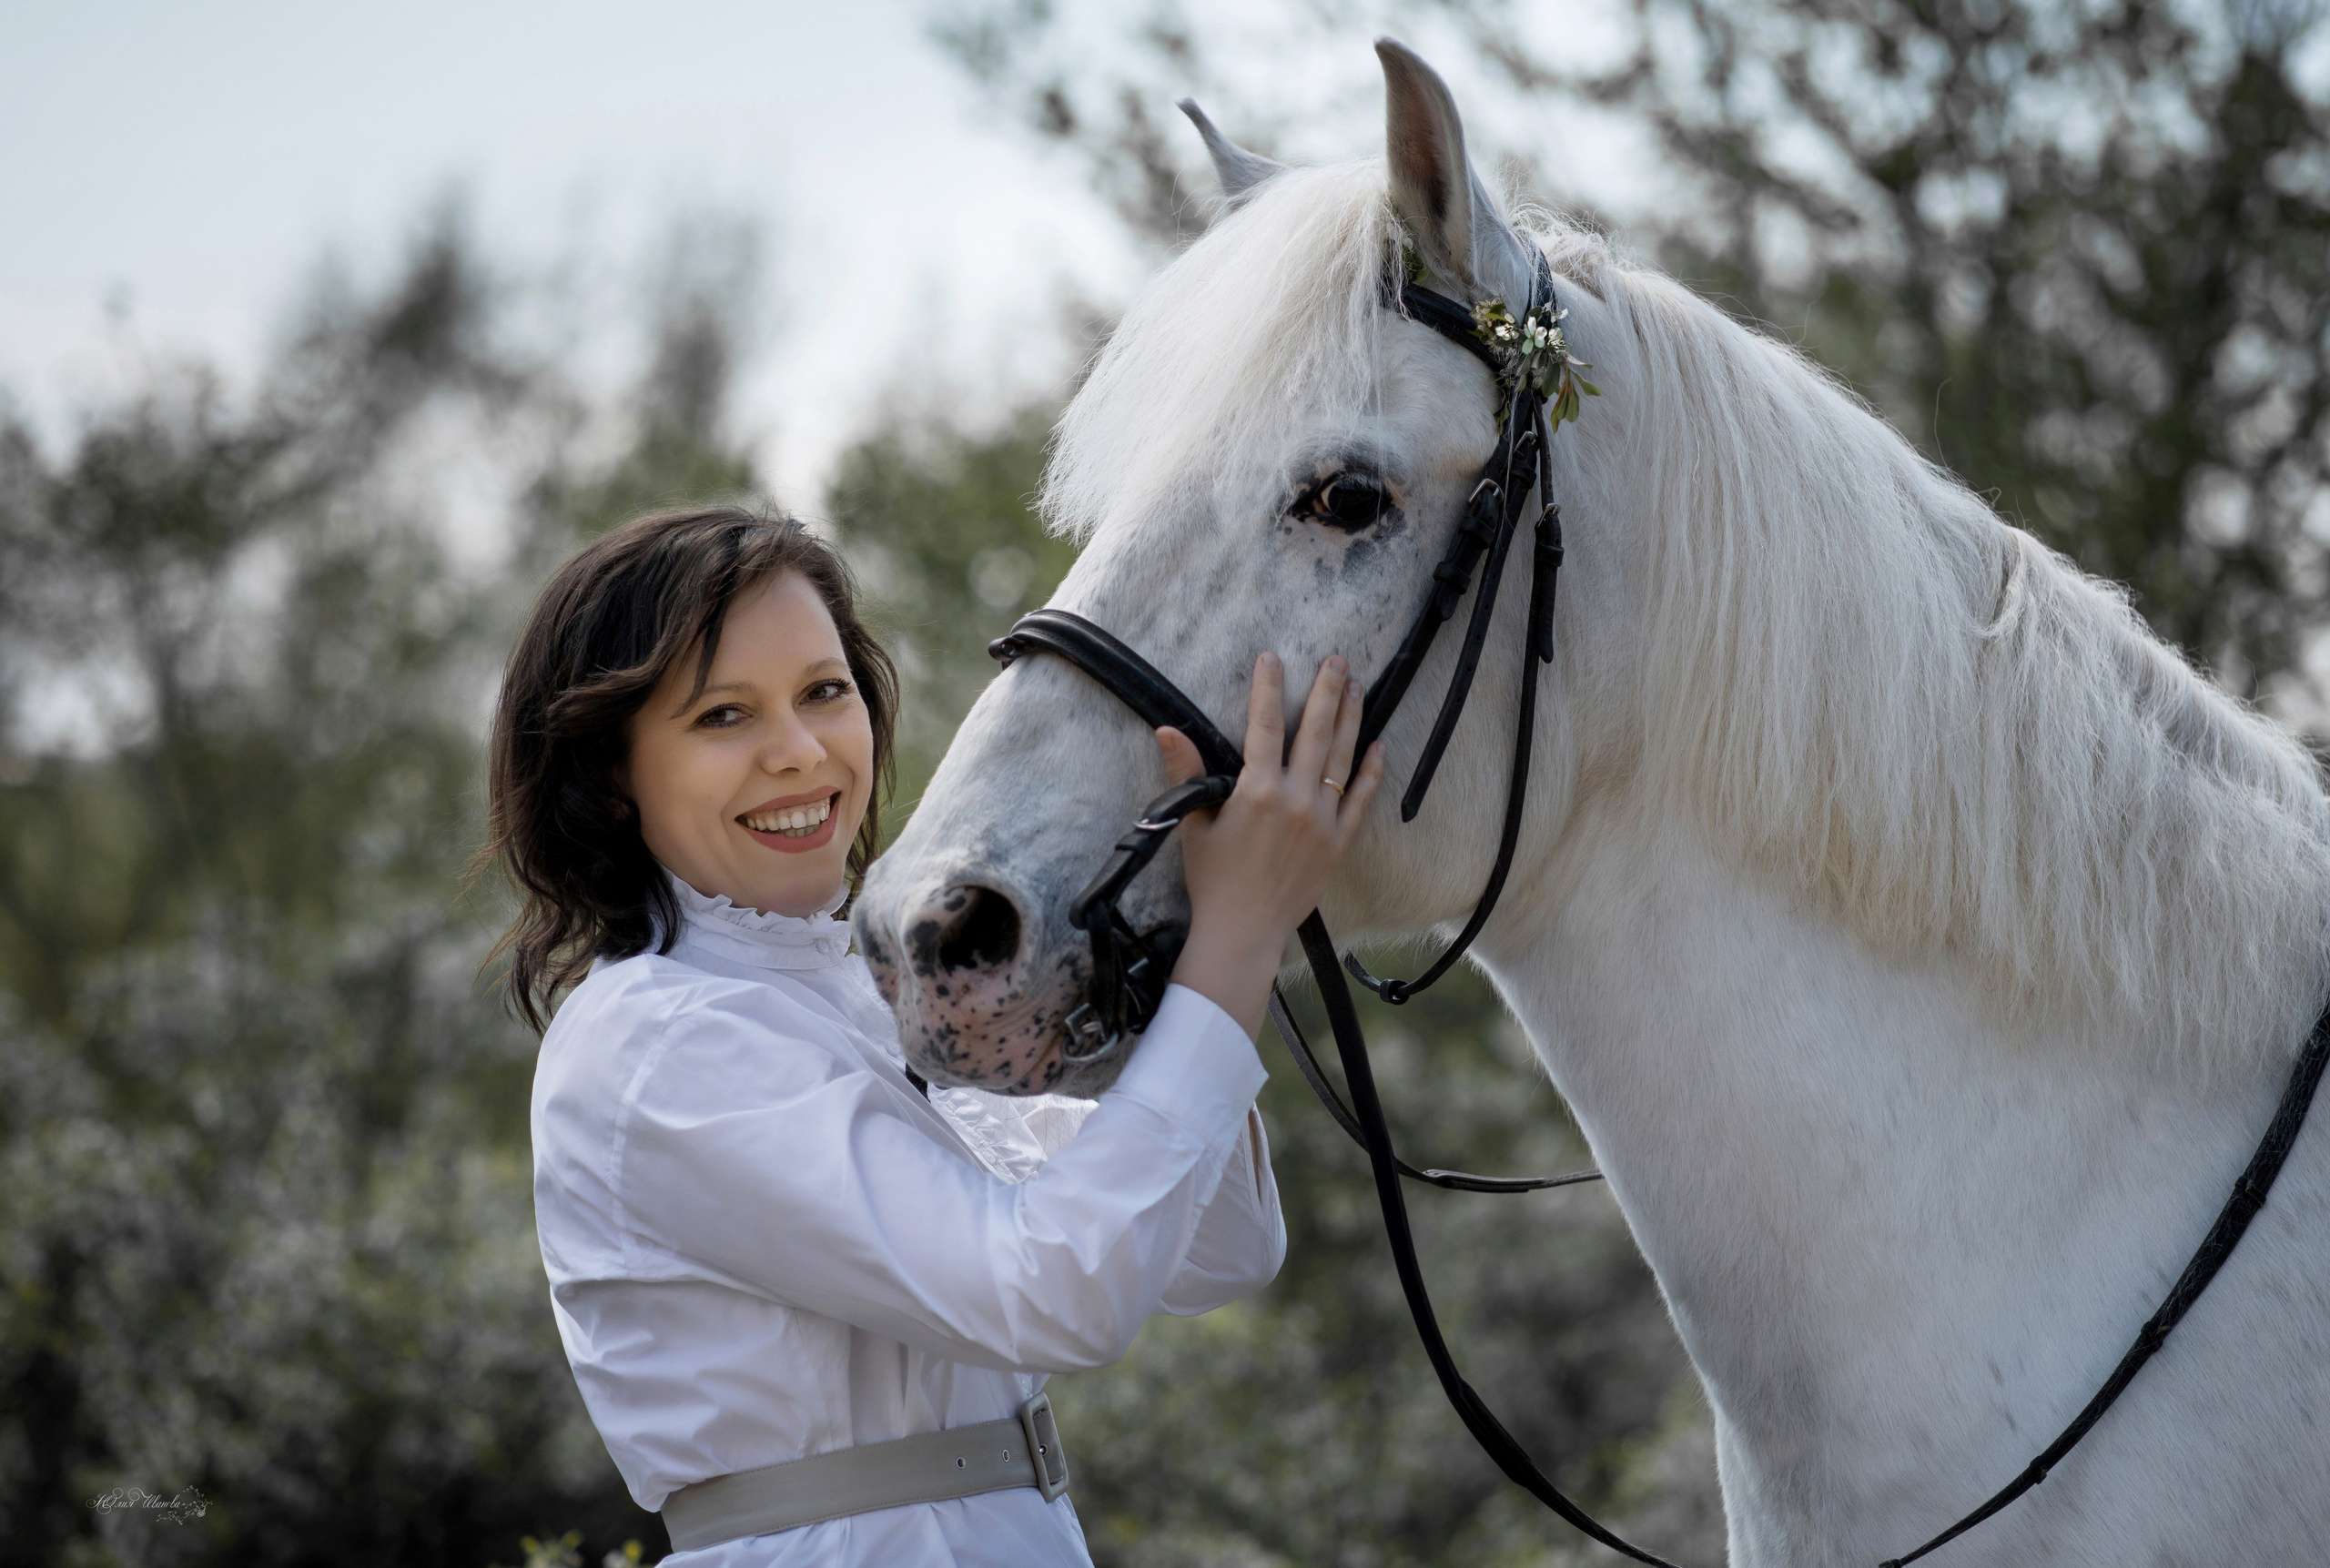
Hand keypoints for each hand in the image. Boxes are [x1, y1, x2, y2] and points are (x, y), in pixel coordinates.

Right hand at [1154, 652, 1386, 1037]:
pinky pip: (1361, 800)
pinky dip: (1371, 771)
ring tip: (1358, 688)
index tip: (1272, 658)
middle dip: (1326, 691)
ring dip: (1351, 719)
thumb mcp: (1193, 823)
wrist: (1244, 931)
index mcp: (1257, 791)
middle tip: (1338, 660)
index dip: (1268, 688)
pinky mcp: (1338, 843)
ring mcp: (1322, 821)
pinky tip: (1379, 744)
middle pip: (1315, 733)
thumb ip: (1185, 772)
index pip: (1264, 725)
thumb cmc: (1213, 880)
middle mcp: (1295, 800)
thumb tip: (1165, 730)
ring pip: (1343, 759)